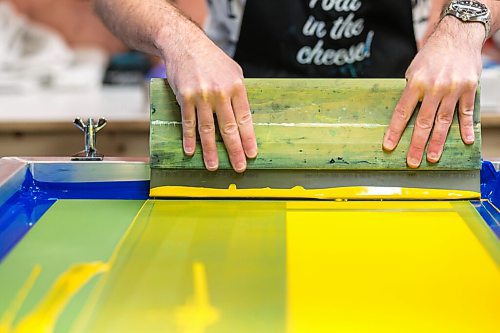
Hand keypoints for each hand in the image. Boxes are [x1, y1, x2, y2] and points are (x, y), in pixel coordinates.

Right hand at [163, 33, 256, 172]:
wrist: (185, 44)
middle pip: (229, 128)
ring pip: (207, 130)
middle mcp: (221, 92)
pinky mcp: (185, 97)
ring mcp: (202, 96)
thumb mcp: (233, 71)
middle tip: (238, 167)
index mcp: (237, 87)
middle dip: (234, 151)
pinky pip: (188, 123)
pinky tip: (191, 151)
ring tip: (213, 166)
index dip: (248, 139)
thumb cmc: (211, 59)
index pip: (245, 119)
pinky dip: (189, 139)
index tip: (252, 154)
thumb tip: (244, 117)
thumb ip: (239, 93)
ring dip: (210, 151)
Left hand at [383, 17, 483, 167]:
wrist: (457, 35)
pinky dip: (466, 127)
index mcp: (416, 82)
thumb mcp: (414, 70)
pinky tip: (465, 140)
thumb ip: (411, 91)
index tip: (389, 146)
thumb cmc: (432, 54)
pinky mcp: (469, 89)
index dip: (395, 131)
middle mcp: (434, 87)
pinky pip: (466, 112)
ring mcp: (453, 89)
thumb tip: (405, 114)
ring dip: (438, 142)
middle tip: (412, 161)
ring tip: (432, 158)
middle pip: (423, 122)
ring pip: (444, 121)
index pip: (402, 112)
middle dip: (416, 144)